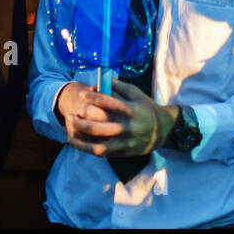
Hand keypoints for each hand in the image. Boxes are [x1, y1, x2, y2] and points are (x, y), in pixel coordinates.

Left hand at [56, 80, 177, 156]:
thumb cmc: (147, 109)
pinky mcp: (123, 152)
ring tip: (70, 133)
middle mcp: (127, 127)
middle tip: (69, 116)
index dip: (93, 98)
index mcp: (131, 110)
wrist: (164, 131)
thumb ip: (119, 86)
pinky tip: (78, 143)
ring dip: (81, 140)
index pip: (109, 103)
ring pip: (98, 145)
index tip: (82, 94)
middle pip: (99, 127)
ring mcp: (125, 142)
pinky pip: (102, 153)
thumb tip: (100, 81)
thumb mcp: (137, 94)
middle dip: (80, 122)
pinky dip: (88, 149)